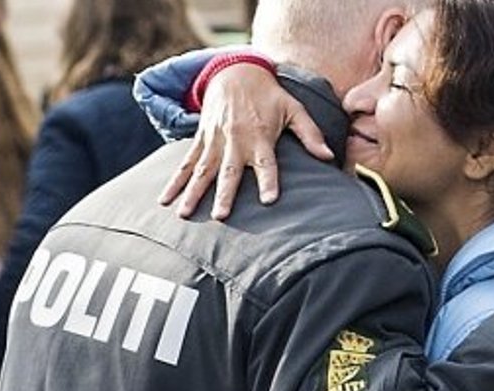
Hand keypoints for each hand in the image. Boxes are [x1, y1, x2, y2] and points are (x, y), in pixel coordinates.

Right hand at [159, 63, 332, 219]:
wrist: (235, 72)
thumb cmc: (269, 96)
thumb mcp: (293, 109)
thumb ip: (310, 134)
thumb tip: (329, 157)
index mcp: (260, 136)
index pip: (266, 163)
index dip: (268, 181)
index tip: (269, 200)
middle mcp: (235, 140)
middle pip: (229, 171)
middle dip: (224, 194)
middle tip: (220, 216)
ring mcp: (214, 141)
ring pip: (202, 170)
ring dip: (192, 193)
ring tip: (184, 214)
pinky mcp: (200, 140)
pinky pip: (185, 163)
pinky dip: (174, 181)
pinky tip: (164, 199)